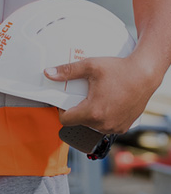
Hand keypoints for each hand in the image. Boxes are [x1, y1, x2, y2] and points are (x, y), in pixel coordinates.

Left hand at [44, 52, 159, 134]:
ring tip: (95, 97)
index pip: (65, 120)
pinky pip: (106, 125)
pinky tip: (106, 102)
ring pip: (92, 125)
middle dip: (76, 109)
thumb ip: (67, 71)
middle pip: (79, 121)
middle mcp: (104, 124)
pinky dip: (103, 116)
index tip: (63, 99)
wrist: (145, 75)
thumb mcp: (90, 66)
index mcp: (93, 112)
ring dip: (90, 114)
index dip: (61, 109)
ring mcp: (115, 127)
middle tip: (82, 94)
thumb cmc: (120, 71)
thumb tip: (49, 73)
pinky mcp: (124, 127)